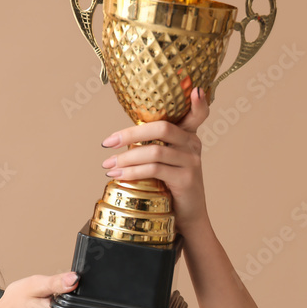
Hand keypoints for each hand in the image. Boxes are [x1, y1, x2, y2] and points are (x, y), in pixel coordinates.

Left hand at [100, 86, 210, 234]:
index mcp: (189, 137)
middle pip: (161, 128)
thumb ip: (155, 147)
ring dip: (125, 158)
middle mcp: (194, 145)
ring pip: (154, 151)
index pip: (198, 114)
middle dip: (130, 134)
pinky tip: (118, 175)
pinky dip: (132, 172)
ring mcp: (192, 162)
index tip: (194, 88)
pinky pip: (155, 170)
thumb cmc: (171, 189)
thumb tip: (121, 139)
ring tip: (107, 165)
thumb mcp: (167, 164)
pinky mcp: (186, 180)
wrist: (188, 219)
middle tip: (107, 143)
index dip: (198, 102)